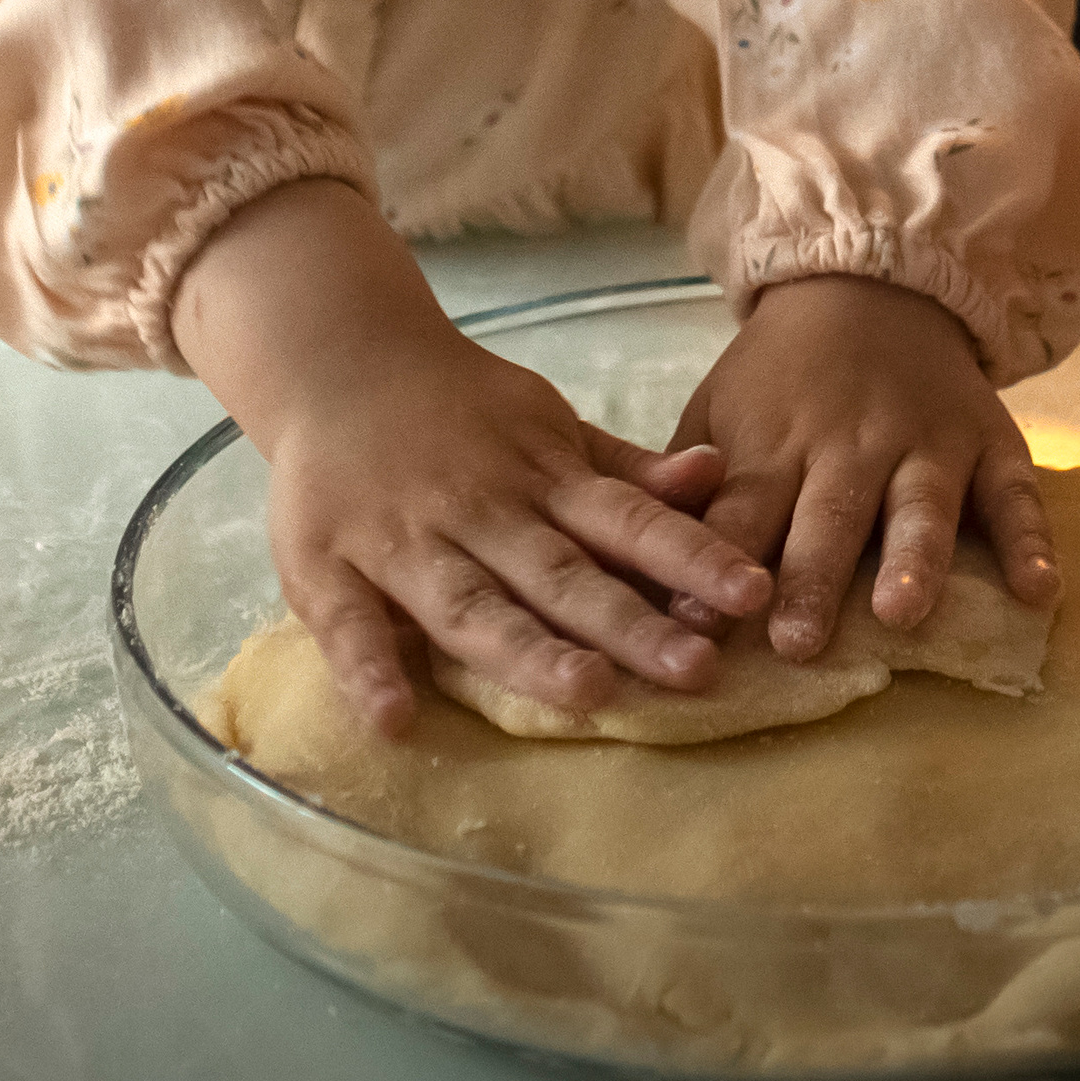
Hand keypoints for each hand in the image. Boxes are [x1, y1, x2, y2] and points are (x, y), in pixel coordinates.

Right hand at [173, 182, 774, 736]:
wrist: (339, 360)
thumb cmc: (466, 415)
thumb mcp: (555, 429)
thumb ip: (629, 469)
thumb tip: (716, 473)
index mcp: (544, 481)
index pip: (631, 522)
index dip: (693, 557)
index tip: (753, 594)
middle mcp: (482, 513)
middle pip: (563, 576)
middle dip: (632, 624)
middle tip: (700, 670)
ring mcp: (403, 542)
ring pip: (472, 603)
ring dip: (527, 651)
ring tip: (587, 693)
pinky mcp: (326, 567)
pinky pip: (347, 624)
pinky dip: (367, 671)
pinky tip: (396, 721)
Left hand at [664, 274, 1059, 657]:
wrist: (871, 284)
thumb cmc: (781, 377)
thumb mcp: (718, 410)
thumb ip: (686, 485)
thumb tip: (643, 568)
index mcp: (776, 442)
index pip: (745, 511)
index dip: (723, 563)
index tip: (698, 621)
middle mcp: (853, 443)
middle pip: (831, 517)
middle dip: (813, 578)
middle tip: (796, 643)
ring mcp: (929, 442)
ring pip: (921, 505)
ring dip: (912, 559)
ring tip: (902, 615)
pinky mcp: (991, 443)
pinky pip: (1016, 495)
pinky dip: (1031, 542)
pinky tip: (1038, 592)